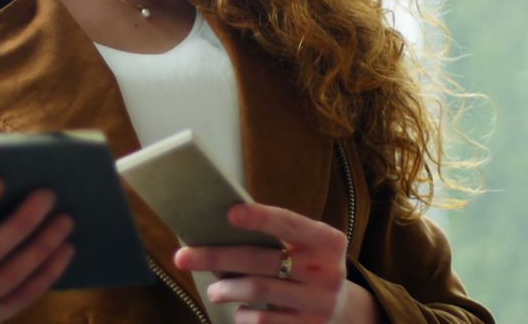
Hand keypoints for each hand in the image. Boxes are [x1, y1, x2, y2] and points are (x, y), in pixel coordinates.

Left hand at [174, 203, 379, 323]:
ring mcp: (319, 302)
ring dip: (226, 289)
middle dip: (217, 257)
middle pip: (261, 260)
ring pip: (258, 290)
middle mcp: (327, 270)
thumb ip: (280, 237)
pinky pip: (264, 322)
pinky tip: (240, 310)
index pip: (289, 223)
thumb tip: (221, 227)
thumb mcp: (308, 248)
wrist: (344, 310)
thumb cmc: (310, 267)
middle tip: (183, 256)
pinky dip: (244, 315)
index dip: (260, 218)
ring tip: (213, 291)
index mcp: (327, 241)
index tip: (230, 213)